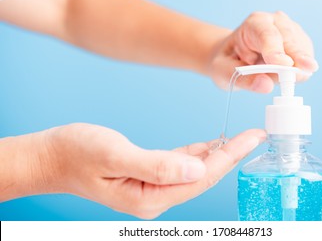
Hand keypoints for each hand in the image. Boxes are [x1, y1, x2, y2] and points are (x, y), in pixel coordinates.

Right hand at [43, 123, 264, 218]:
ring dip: (220, 154)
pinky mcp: (149, 175)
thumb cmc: (78, 153)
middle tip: (256, 136)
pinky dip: (200, 154)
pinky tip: (212, 145)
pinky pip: (182, 165)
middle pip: (204, 176)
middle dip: (232, 156)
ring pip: (195, 171)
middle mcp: (155, 197)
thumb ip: (157, 166)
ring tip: (242, 139)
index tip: (252, 139)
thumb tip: (197, 171)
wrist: (54, 156)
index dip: (230, 157)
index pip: (201, 177)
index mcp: (150, 196)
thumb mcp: (115, 156)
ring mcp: (152, 188)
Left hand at [208, 11, 317, 92]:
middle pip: (289, 39)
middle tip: (305, 71)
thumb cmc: (227, 61)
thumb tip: (266, 86)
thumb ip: (242, 78)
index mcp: (254, 23)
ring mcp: (291, 31)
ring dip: (297, 68)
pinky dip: (300, 71)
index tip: (283, 63)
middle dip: (297, 56)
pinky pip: (306, 60)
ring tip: (279, 80)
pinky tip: (287, 76)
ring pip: (302, 49)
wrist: (233, 56)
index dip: (275, 49)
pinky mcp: (301, 44)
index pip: (267, 34)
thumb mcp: (223, 71)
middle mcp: (275, 22)